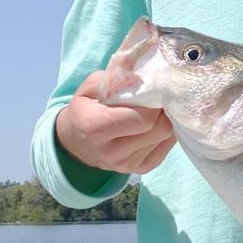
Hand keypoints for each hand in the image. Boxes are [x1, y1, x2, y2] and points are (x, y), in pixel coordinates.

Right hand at [55, 70, 176, 174]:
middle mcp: (111, 151)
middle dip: (164, 109)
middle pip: (158, 129)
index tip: (155, 89)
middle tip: (161, 96)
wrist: (75, 141)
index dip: (154, 101)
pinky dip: (166, 132)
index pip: (142, 118)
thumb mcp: (93, 86)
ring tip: (157, 108)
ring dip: (167, 120)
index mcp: (95, 127)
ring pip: (165, 137)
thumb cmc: (86, 108)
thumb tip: (147, 74)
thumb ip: (118, 78)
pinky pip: (166, 147)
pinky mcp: (140, 169)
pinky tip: (156, 122)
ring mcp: (127, 164)